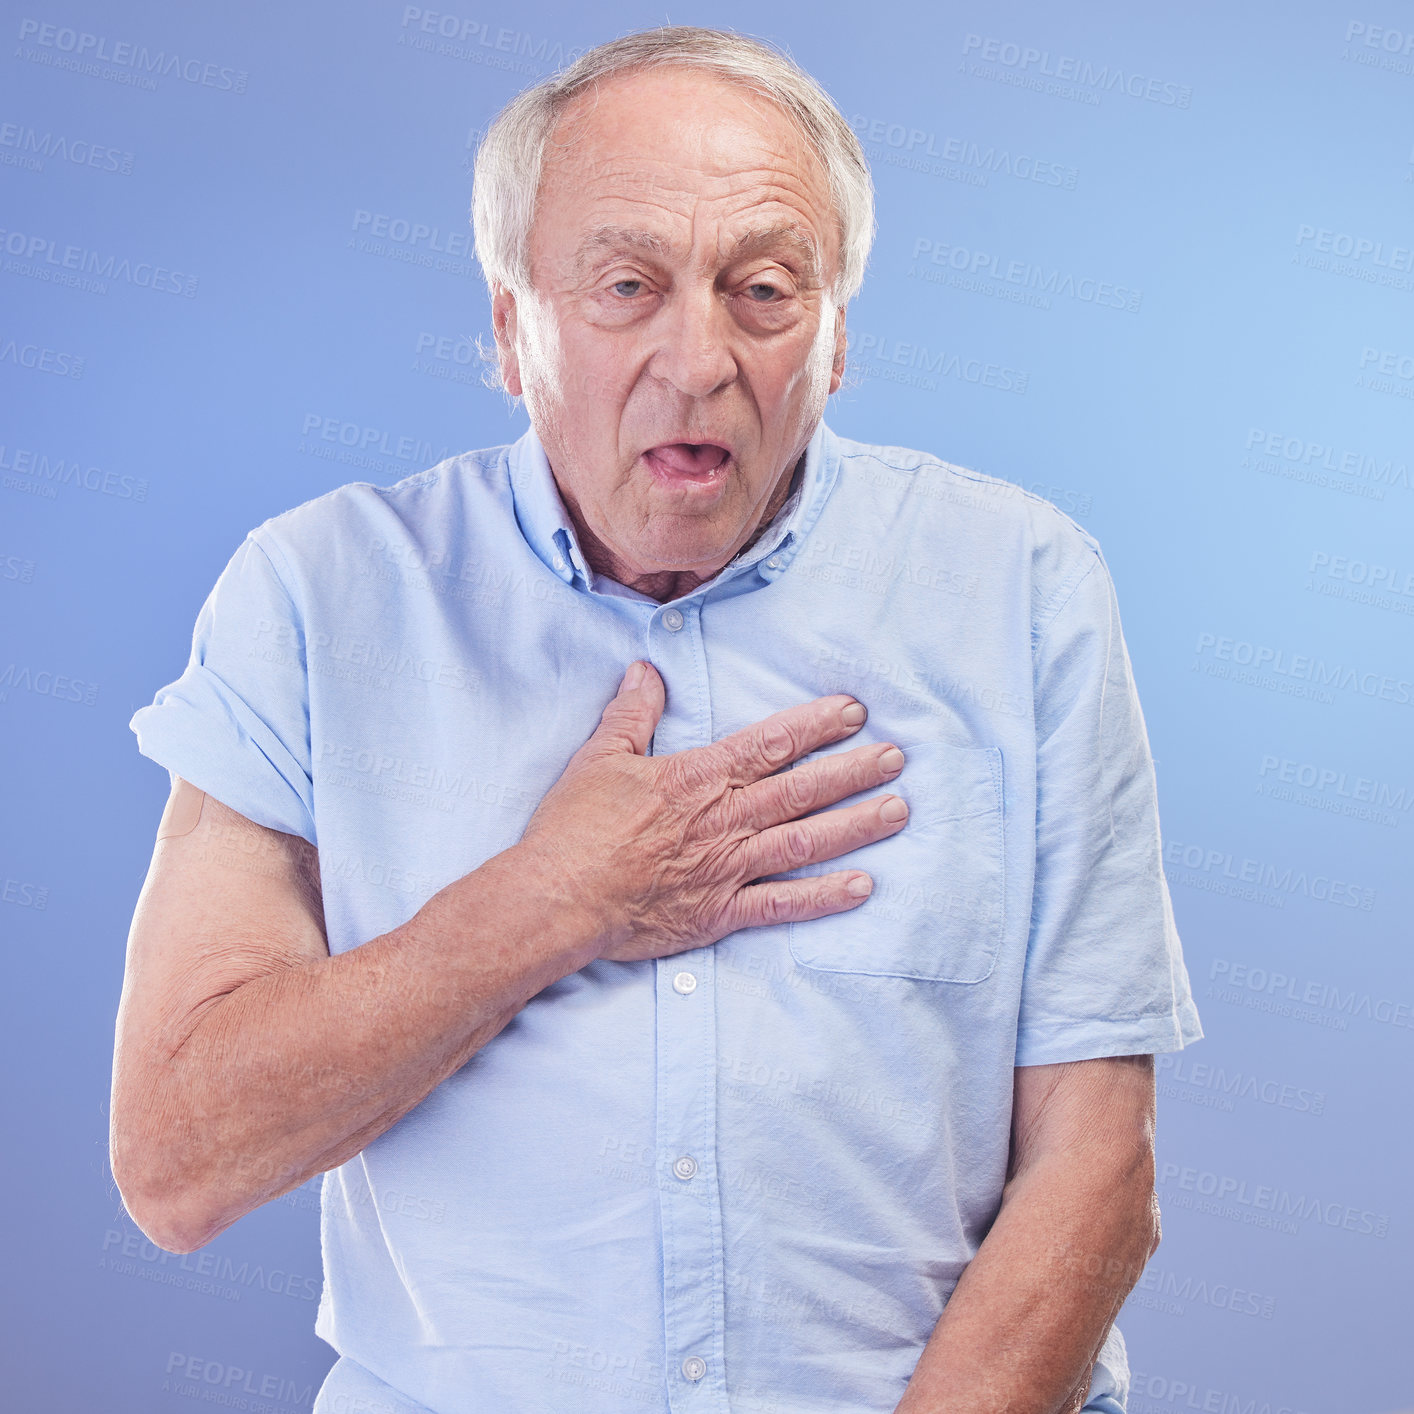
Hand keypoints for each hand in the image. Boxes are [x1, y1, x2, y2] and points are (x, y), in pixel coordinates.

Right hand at [516, 659, 908, 963]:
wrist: (558, 897)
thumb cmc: (575, 828)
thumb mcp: (600, 756)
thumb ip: (632, 712)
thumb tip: (647, 670)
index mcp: (699, 778)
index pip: (770, 744)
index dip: (816, 726)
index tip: (854, 712)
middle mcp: (724, 820)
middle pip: (802, 790)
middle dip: (854, 771)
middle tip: (897, 757)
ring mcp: (727, 868)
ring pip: (805, 841)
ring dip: (855, 825)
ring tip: (898, 810)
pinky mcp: (720, 913)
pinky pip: (782, 904)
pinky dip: (823, 897)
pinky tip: (862, 887)